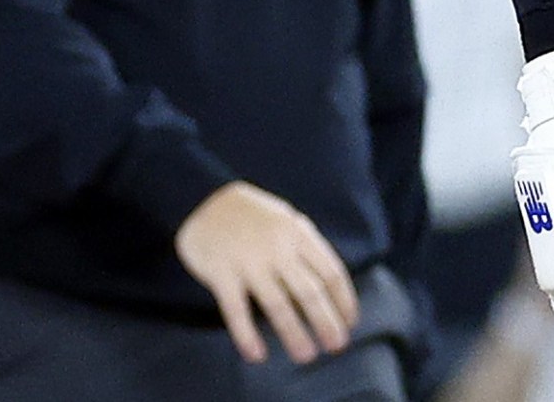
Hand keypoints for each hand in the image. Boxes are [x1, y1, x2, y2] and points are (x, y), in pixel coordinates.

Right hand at [174, 182, 358, 364]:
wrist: (203, 199)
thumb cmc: (252, 215)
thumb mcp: (287, 220)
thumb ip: (307, 246)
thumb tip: (330, 281)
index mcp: (298, 234)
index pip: (330, 272)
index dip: (344, 300)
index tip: (350, 322)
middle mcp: (278, 249)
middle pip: (309, 291)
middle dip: (326, 322)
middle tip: (337, 346)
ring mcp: (249, 262)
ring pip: (278, 304)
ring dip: (294, 333)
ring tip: (306, 355)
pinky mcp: (221, 274)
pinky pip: (236, 310)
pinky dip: (247, 334)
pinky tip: (257, 354)